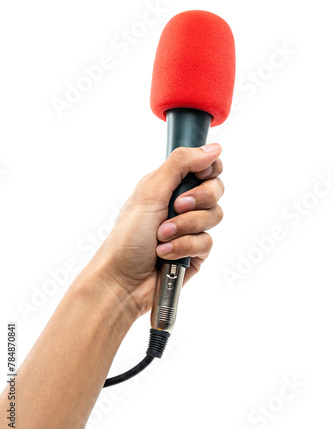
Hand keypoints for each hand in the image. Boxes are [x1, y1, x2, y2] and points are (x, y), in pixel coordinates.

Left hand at [89, 143, 223, 316]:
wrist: (122, 279)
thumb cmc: (128, 236)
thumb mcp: (151, 191)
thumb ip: (182, 164)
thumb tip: (214, 148)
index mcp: (170, 184)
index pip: (205, 166)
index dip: (208, 169)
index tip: (200, 175)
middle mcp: (182, 203)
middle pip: (215, 189)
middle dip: (197, 200)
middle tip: (176, 206)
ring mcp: (190, 228)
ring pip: (214, 216)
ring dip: (185, 227)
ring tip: (162, 236)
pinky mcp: (196, 252)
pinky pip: (207, 242)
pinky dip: (184, 247)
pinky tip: (165, 253)